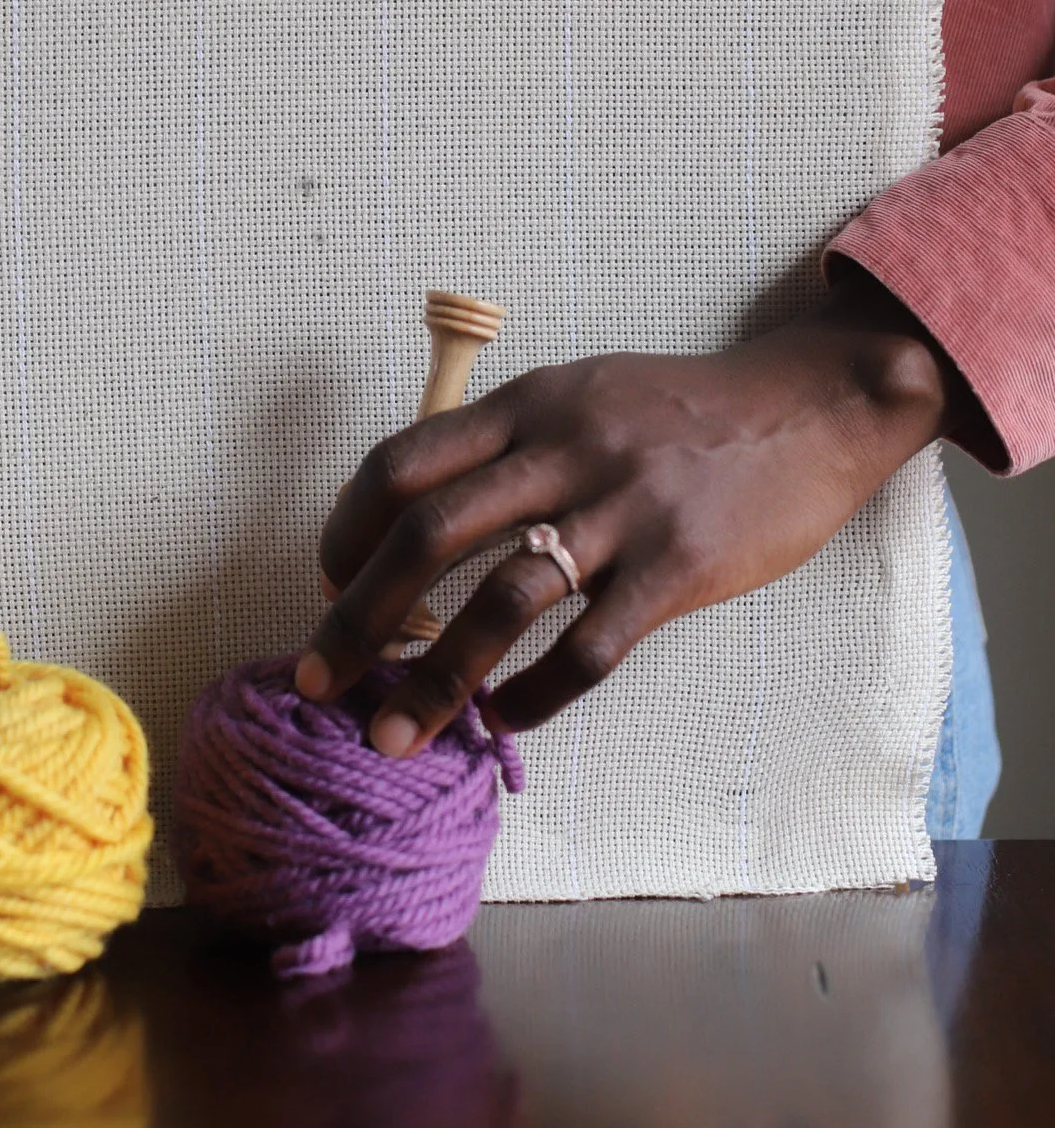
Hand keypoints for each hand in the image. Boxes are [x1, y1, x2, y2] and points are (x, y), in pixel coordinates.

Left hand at [297, 275, 962, 757]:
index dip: (346, 527)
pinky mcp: (678, 567)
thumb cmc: (680, 411)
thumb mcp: (581, 392)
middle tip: (318, 678)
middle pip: (429, 532)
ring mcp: (621, 508)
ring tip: (394, 735)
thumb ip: (508, 441)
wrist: (807, 408)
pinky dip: (536, 694)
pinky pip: (591, 647)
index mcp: (528, 403)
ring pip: (501, 600)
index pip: (402, 461)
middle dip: (358, 613)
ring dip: (435, 678)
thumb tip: (417, 515)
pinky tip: (507, 722)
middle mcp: (563, 449)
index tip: (324, 581)